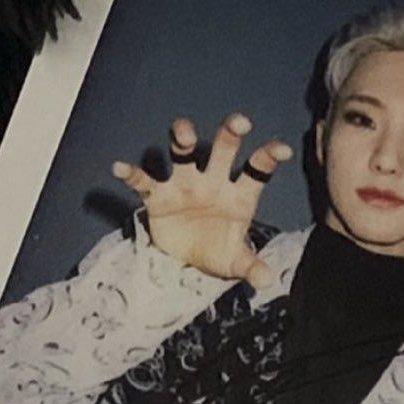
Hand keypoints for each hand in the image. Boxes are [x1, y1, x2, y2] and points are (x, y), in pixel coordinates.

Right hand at [112, 113, 292, 288]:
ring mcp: (185, 185)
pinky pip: (144, 182)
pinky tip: (120, 168)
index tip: (282, 149)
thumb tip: (266, 281)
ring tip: (183, 132)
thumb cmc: (217, 251)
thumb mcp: (235, 262)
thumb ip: (250, 266)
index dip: (269, 156)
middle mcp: (213, 182)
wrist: (186, 262)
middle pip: (222, 150)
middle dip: (229, 133)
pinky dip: (132, 174)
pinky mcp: (159, 196)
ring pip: (183, 153)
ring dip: (183, 139)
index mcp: (238, 194)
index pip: (257, 170)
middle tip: (239, 122)